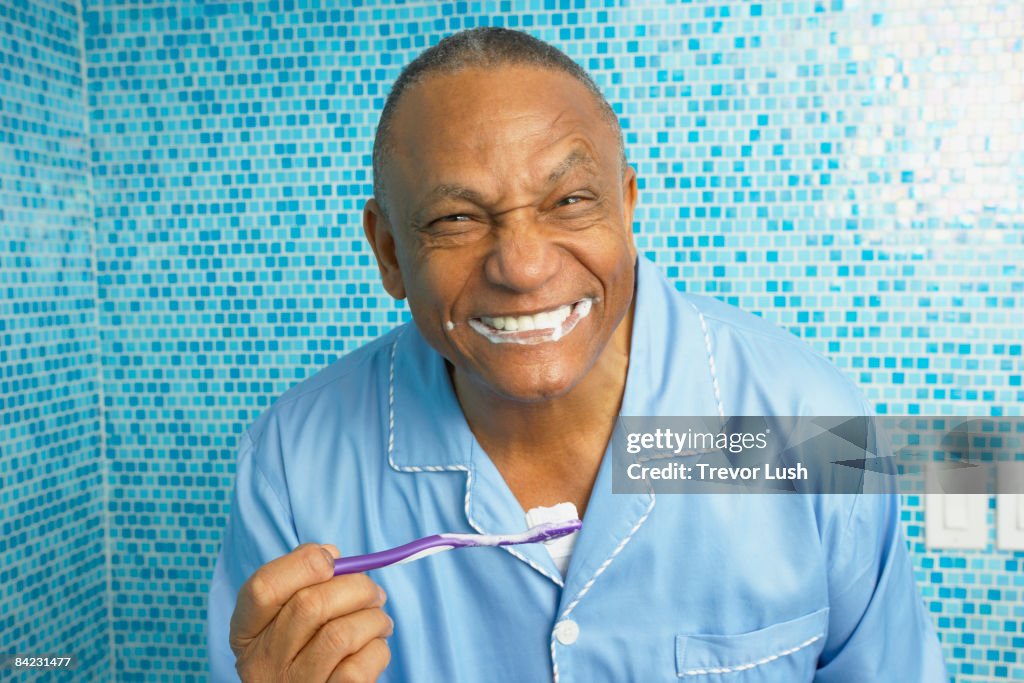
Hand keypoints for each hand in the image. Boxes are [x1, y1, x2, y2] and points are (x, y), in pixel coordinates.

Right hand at [229, 543, 392, 681]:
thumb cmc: (304, 650)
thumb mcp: (285, 619)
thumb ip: (301, 581)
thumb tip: (330, 555)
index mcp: (248, 632)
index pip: (262, 587)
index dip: (302, 563)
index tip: (331, 559)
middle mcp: (263, 662)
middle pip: (309, 605)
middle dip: (356, 587)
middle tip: (374, 592)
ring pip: (340, 635)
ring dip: (373, 618)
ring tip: (380, 620)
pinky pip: (359, 667)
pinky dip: (377, 648)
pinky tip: (375, 646)